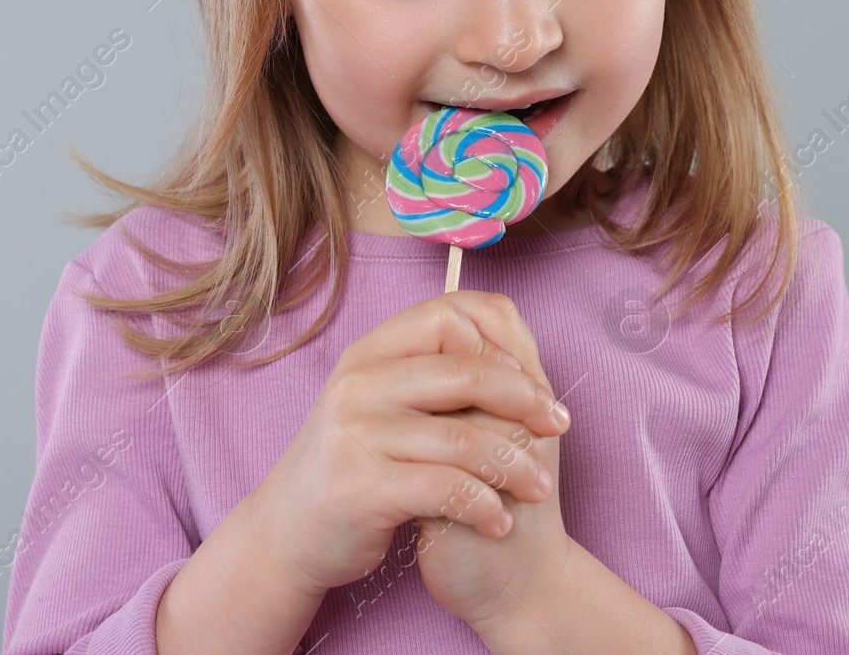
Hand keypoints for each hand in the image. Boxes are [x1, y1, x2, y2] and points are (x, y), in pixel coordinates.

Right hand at [244, 291, 571, 598]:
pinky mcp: (361, 487)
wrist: (291, 532)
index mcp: (371, 352)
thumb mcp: (384, 403)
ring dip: (514, 466)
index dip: (503, 346)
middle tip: (557, 429)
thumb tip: (515, 350)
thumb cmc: (357, 463)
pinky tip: (498, 522)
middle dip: (525, 401)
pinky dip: (483, 506)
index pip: (450, 315)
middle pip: (466, 370)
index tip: (536, 388)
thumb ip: (434, 372)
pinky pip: (444, 488)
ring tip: (536, 489)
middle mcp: (359, 382)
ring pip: (463, 437)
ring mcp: (356, 433)